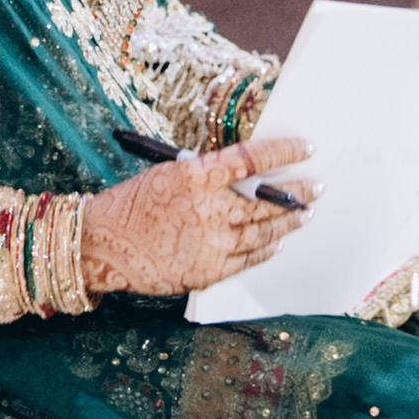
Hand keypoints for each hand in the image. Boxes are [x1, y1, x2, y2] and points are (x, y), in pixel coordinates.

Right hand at [80, 132, 315, 297]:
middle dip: (297, 193)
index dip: (285, 152)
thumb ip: (210, 175)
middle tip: (315, 188)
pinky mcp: (208, 270)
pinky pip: (248, 258)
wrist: (103, 244)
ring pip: (264, 232)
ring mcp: (210, 242)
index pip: (253, 158)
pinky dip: (266, 249)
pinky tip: (277, 242)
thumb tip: (252, 176)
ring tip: (304, 214)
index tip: (307, 148)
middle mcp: (207, 208)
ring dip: (288, 222)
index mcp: (196, 175)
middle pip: (267, 200)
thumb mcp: (171, 174)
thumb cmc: (135, 203)